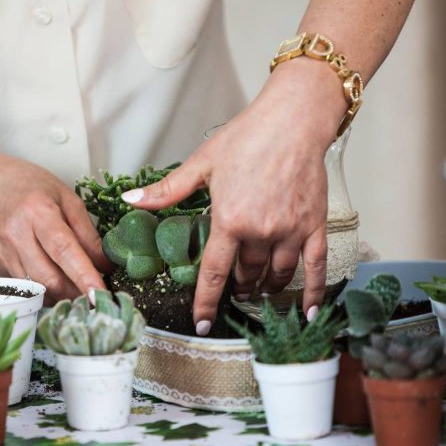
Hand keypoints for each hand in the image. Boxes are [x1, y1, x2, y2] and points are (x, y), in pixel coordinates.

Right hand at [0, 149, 112, 303]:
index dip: (84, 275)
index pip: (64, 250)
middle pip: (49, 278)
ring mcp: (3, 254)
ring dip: (62, 295)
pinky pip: (26, 288)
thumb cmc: (27, 186)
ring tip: (77, 288)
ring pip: (37, 289)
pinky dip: (44, 291)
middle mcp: (16, 235)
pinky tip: (54, 280)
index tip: (100, 293)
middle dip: (76, 293)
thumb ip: (87, 233)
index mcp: (38, 212)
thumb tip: (106, 265)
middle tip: (94, 294)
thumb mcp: (66, 197)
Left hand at [125, 58, 346, 333]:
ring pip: (276, 275)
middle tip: (235, 287)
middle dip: (238, 284)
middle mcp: (260, 232)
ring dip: (265, 287)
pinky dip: (312, 293)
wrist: (292, 121)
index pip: (214, 274)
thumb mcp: (201, 164)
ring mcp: (290, 232)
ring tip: (259, 289)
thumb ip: (167, 191)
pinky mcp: (314, 226)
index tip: (202, 324)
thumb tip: (130, 200)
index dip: (207, 303)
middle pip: (246, 275)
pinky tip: (308, 312)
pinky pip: (315, 268)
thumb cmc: (247, 137)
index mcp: (229, 220)